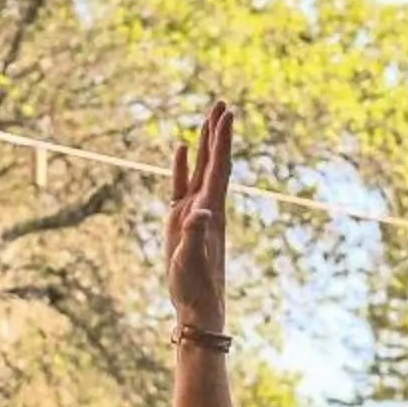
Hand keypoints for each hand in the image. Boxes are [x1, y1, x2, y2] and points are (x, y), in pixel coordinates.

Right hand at [164, 99, 231, 333]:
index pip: (219, 167)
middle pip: (214, 161)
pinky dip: (182, 166)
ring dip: (204, 144)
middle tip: (221, 103)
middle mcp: (207, 205)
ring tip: (207, 117)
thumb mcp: (192, 259)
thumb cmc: (195, 284)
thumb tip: (200, 211)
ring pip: (200, 169)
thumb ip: (195, 234)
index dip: (222, 140)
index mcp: (212, 210)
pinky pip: (181, 185)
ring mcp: (194, 210)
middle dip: (217, 133)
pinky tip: (180, 149)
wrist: (196, 303)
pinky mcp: (180, 220)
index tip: (226, 114)